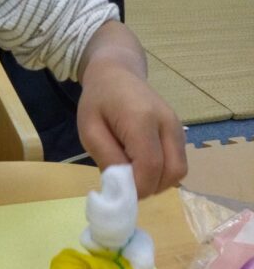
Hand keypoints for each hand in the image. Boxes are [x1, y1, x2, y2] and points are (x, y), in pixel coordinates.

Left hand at [77, 63, 186, 197]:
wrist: (118, 73)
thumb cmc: (98, 101)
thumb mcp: (89, 130)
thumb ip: (107, 158)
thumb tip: (122, 188)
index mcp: (142, 120)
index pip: (151, 167)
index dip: (137, 188)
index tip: (118, 194)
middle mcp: (167, 124)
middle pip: (172, 172)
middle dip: (149, 188)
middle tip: (125, 187)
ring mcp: (178, 127)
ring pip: (179, 171)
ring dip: (157, 182)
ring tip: (131, 175)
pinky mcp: (180, 132)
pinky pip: (178, 163)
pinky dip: (162, 173)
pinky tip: (140, 166)